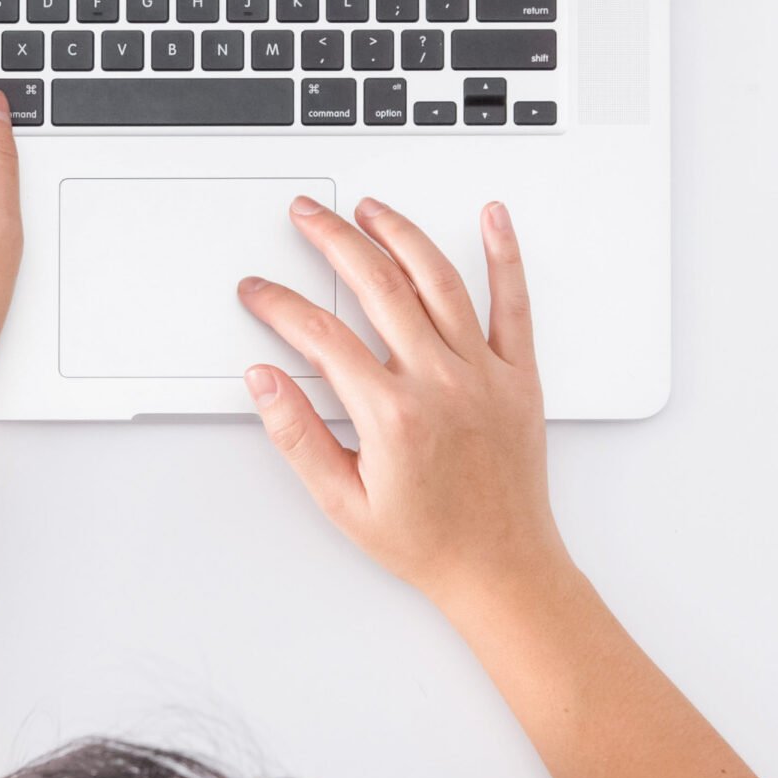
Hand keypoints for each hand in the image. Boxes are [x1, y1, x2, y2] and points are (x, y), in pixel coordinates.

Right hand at [238, 197, 566, 613]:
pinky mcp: (519, 376)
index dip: (280, 304)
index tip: (259, 290)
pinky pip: (514, 304)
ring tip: (370, 209)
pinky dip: (505, 255)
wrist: (501, 569)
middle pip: (377, 286)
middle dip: (333, 240)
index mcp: (391, 415)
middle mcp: (440, 383)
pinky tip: (493, 218)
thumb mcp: (342, 502)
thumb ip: (298, 435)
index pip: (321, 336)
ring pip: (438, 281)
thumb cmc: (428, 542)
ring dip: (400, 234)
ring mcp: (483, 374)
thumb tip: (264, 380)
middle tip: (307, 215)